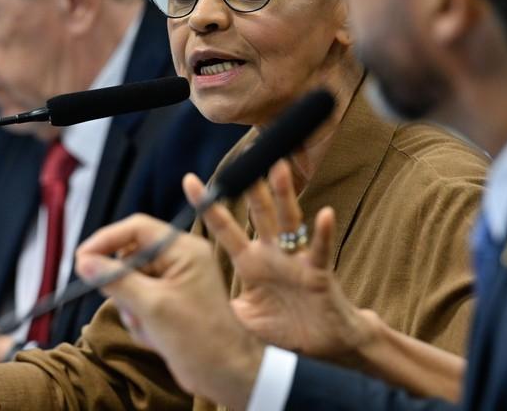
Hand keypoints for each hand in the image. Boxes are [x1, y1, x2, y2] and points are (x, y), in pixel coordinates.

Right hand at [75, 213, 263, 409]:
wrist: (223, 371)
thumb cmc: (198, 337)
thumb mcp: (151, 306)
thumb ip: (116, 280)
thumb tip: (84, 261)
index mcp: (185, 249)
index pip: (137, 228)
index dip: (107, 239)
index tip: (81, 258)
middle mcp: (181, 259)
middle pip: (131, 256)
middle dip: (123, 285)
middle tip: (130, 307)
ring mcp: (175, 280)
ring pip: (131, 282)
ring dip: (132, 308)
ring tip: (149, 327)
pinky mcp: (170, 301)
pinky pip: (138, 301)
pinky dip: (139, 319)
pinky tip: (155, 335)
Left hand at [187, 160, 377, 364]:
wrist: (323, 351)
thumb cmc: (283, 334)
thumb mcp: (242, 319)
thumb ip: (217, 303)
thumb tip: (182, 299)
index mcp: (251, 263)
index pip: (224, 229)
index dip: (209, 206)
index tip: (189, 180)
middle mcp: (272, 255)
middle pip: (258, 213)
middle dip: (249, 186)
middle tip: (239, 154)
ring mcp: (295, 261)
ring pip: (288, 221)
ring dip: (283, 195)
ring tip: (278, 167)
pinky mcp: (317, 274)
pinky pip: (320, 251)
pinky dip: (323, 233)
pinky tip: (324, 213)